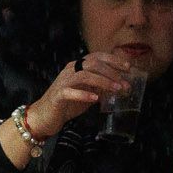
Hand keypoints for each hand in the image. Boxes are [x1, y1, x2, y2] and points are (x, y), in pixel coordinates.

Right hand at [22, 50, 138, 141]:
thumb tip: (120, 85)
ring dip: (102, 81)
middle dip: (112, 72)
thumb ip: (100, 87)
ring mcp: (63, 82)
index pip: (97, 56)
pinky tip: (95, 99)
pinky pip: (70, 91)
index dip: (113, 60)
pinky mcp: (57, 95)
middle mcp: (70, 70)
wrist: (44, 116)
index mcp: (77, 67)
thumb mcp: (87, 93)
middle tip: (124, 83)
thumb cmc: (66, 104)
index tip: (128, 68)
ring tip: (115, 89)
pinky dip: (84, 94)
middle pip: (93, 63)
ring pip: (84, 75)